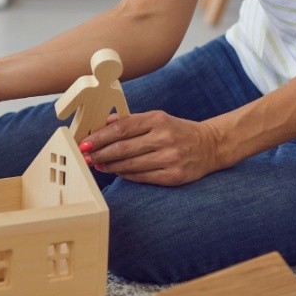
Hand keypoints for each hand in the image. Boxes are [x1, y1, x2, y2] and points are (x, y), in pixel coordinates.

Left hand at [82, 111, 224, 185]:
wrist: (211, 145)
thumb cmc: (177, 131)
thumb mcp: (156, 118)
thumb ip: (130, 121)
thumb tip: (103, 124)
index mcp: (157, 119)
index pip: (121, 128)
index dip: (99, 137)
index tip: (84, 143)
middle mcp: (164, 138)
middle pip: (122, 148)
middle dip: (100, 153)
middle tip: (86, 157)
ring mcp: (170, 158)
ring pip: (130, 164)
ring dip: (110, 166)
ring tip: (98, 165)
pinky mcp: (174, 176)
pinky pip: (142, 177)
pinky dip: (125, 174)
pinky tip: (116, 171)